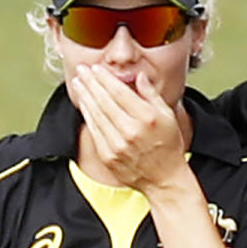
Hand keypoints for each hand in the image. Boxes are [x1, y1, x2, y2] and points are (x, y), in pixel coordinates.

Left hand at [71, 65, 186, 191]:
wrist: (164, 179)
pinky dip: (87, 115)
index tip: (96, 68)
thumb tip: (139, 76)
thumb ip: (152, 94)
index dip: (105, 78)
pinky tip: (83, 103)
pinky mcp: (108, 156)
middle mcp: (130, 131)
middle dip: (90, 83)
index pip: (119, 92)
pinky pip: (94, 131)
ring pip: (96, 115)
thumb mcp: (168, 116)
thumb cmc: (168, 145)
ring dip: (85, 96)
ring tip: (78, 83)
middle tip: (82, 70)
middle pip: (104, 101)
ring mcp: (117, 145)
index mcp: (147, 118)